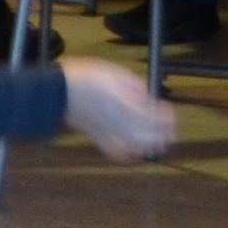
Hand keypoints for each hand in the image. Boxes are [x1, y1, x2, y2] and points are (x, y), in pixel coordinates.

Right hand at [59, 57, 179, 158]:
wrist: (57, 90)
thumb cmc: (85, 77)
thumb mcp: (114, 71)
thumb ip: (135, 84)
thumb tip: (147, 95)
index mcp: (124, 103)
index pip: (153, 116)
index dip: (166, 115)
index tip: (168, 109)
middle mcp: (119, 121)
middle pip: (149, 135)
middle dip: (164, 134)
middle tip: (170, 129)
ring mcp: (109, 132)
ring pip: (136, 147)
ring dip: (151, 147)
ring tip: (159, 143)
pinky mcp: (98, 138)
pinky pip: (116, 153)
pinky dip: (129, 156)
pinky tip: (134, 153)